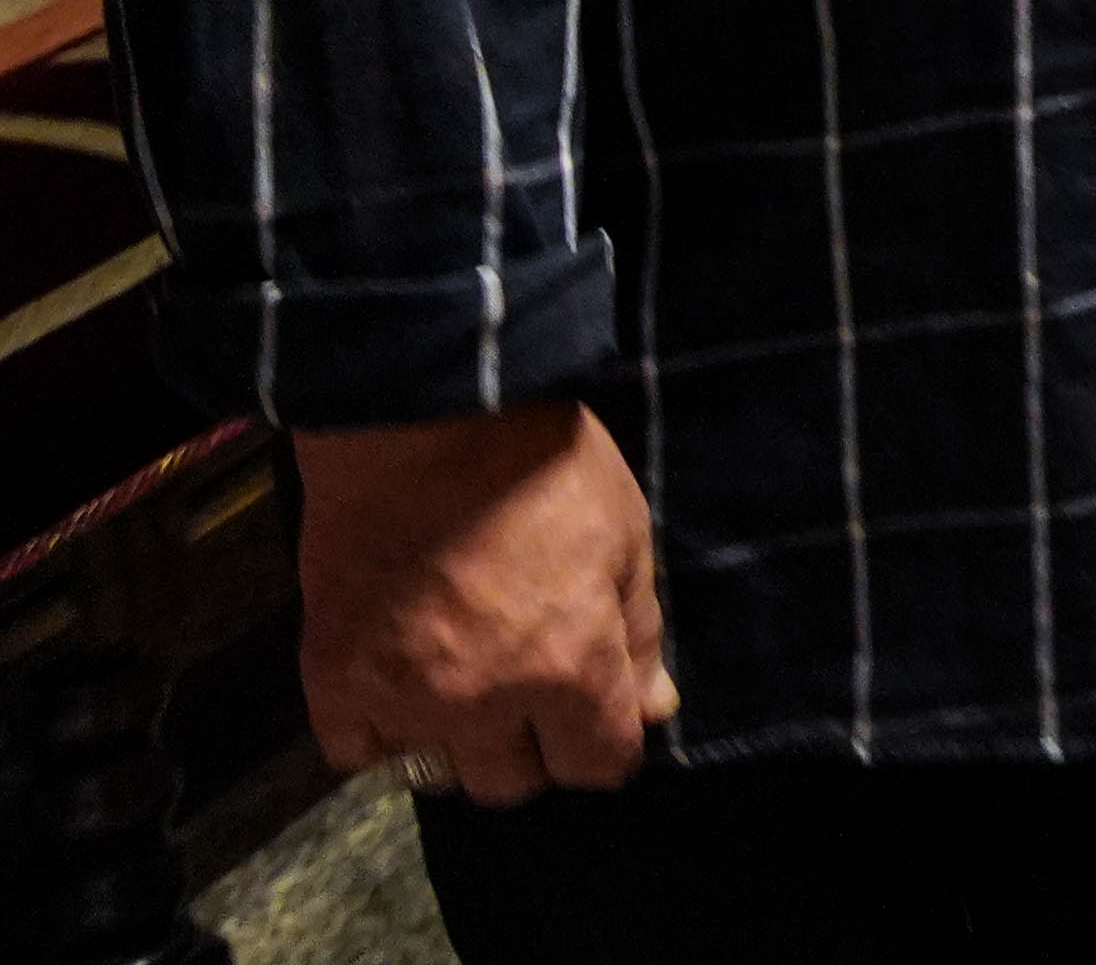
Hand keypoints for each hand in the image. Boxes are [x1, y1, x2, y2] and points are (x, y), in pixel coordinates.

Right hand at [297, 402, 672, 803]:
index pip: (597, 766)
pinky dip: (377, 729)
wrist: (421, 421)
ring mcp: (400, 697)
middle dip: (531, 747)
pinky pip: (355, 750)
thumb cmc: (542, 469)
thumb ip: (639, 633)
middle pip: (512, 784)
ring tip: (461, 682)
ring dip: (455, 741)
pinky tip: (399, 681)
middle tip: (526, 692)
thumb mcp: (625, 536)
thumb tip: (653, 709)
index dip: (604, 742)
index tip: (596, 713)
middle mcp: (483, 703)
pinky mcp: (331, 678)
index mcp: (569, 670)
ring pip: (435, 774)